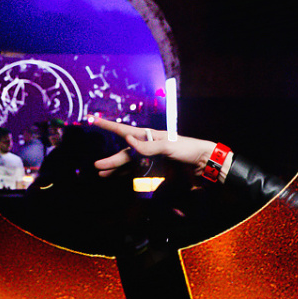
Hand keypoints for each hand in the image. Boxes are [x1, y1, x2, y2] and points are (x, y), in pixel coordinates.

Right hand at [90, 117, 218, 177]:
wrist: (205, 164)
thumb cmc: (188, 149)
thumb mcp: (168, 145)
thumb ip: (148, 146)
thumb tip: (127, 139)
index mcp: (150, 136)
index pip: (124, 130)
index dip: (108, 126)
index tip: (92, 119)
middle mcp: (148, 147)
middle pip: (125, 153)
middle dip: (111, 160)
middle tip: (97, 167)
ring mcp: (153, 160)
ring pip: (130, 165)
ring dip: (117, 170)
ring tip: (103, 175)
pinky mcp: (158, 171)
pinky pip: (140, 174)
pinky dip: (130, 176)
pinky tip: (121, 179)